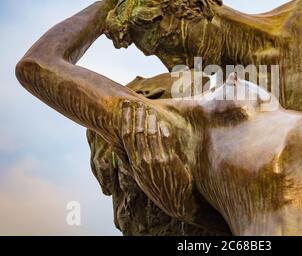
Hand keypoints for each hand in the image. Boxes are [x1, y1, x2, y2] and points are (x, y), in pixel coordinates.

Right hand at [120, 99, 194, 219]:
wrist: (176, 201)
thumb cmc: (159, 186)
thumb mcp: (141, 176)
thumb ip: (132, 162)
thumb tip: (121, 151)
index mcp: (134, 163)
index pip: (126, 136)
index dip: (126, 121)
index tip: (126, 109)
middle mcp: (142, 161)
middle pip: (136, 132)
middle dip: (136, 116)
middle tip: (136, 103)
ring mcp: (155, 160)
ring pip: (150, 135)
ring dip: (148, 120)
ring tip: (149, 109)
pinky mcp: (168, 161)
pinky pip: (164, 141)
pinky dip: (162, 131)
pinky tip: (162, 123)